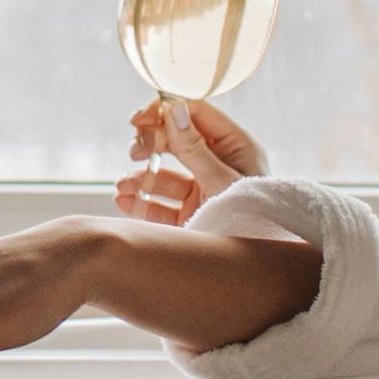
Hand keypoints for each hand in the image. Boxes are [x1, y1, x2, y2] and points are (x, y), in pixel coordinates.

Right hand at [121, 96, 261, 224]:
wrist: (255, 270)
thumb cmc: (252, 218)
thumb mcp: (222, 180)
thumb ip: (195, 148)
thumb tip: (173, 108)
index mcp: (235, 146)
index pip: (195, 113)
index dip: (164, 111)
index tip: (137, 121)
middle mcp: (217, 164)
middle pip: (175, 140)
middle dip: (150, 144)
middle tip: (134, 152)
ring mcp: (202, 190)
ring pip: (164, 173)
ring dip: (139, 177)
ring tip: (122, 187)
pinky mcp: (191, 214)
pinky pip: (161, 202)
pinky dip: (141, 201)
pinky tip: (125, 201)